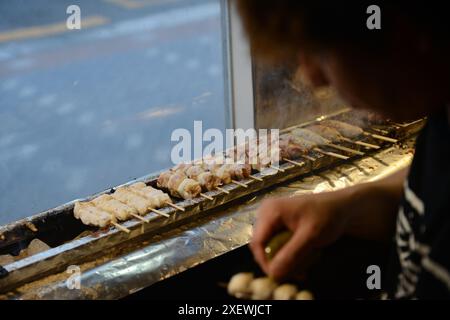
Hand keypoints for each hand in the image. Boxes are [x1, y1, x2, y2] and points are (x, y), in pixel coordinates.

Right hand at [250, 168, 406, 280]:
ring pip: (273, 251)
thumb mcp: (311, 236)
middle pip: (264, 248)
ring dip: (292, 259)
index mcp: (270, 211)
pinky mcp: (280, 227)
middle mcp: (266, 215)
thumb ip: (291, 254)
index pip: (257, 243)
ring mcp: (273, 221)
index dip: (265, 262)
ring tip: (312, 255)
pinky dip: (294, 255)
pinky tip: (310, 253)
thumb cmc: (328, 216)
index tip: (281, 276)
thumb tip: (273, 275)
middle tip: (303, 269)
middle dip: (283, 261)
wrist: (344, 208)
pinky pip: (280, 248)